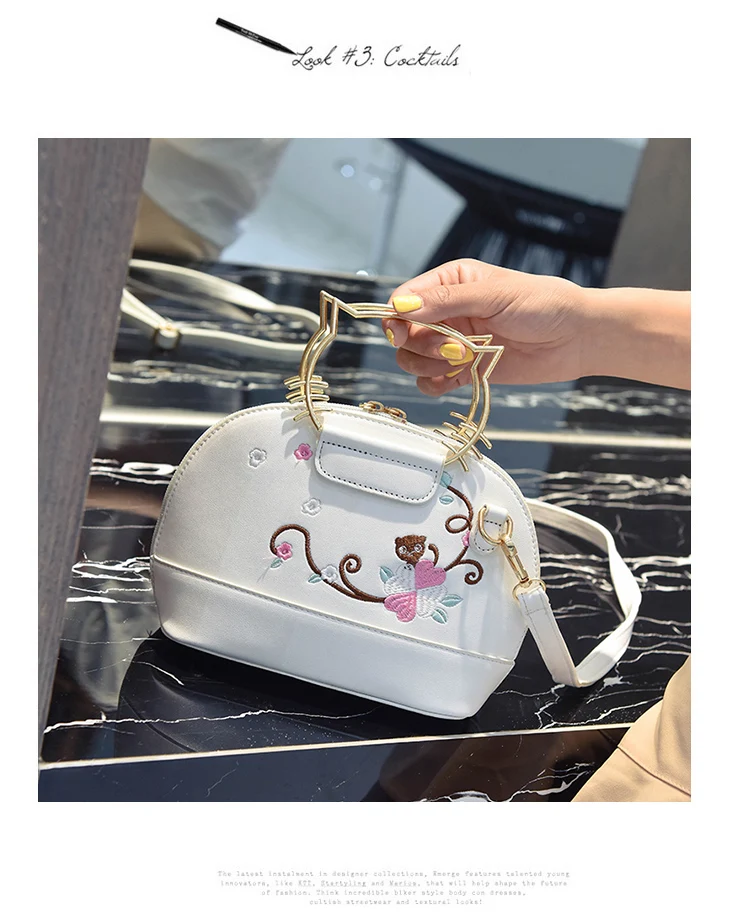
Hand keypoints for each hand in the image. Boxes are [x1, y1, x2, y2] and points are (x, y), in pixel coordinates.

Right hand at [382, 259, 592, 394]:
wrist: (575, 338)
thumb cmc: (544, 304)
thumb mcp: (494, 294)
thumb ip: (447, 301)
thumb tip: (403, 306)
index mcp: (450, 283)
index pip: (404, 300)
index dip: (398, 318)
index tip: (407, 332)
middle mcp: (447, 312)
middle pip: (404, 334)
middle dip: (422, 345)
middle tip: (453, 348)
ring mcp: (453, 343)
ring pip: (413, 360)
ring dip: (429, 365)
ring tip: (464, 360)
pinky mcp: (463, 370)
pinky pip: (431, 382)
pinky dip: (435, 384)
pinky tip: (456, 378)